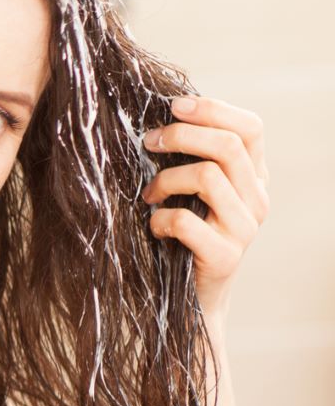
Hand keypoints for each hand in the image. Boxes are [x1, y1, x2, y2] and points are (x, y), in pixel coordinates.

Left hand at [142, 95, 268, 319]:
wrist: (193, 300)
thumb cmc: (185, 237)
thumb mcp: (193, 192)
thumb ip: (192, 159)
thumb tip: (159, 119)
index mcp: (254, 177)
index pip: (251, 128)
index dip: (213, 109)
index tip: (173, 106)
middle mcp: (258, 199)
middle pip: (228, 146)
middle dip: (180, 136)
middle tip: (147, 142)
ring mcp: (245, 228)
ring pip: (208, 177)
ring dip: (166, 179)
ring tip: (148, 195)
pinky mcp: (225, 256)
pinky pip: (187, 222)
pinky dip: (160, 219)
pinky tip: (152, 227)